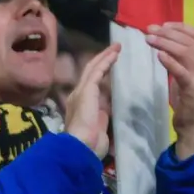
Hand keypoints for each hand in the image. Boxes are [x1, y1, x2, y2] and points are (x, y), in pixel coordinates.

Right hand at [66, 44, 119, 159]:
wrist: (80, 146)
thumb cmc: (90, 143)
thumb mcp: (98, 128)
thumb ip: (102, 119)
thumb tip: (106, 115)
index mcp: (80, 104)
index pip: (91, 83)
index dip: (101, 71)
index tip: (111, 63)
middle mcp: (77, 94)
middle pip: (90, 71)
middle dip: (102, 59)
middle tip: (114, 49)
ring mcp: (81, 91)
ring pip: (93, 68)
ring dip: (105, 56)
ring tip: (116, 47)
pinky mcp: (86, 90)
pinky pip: (97, 72)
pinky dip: (106, 61)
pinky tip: (114, 54)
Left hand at [147, 22, 193, 158]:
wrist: (193, 123)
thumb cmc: (188, 97)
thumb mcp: (186, 72)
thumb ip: (181, 57)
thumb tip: (162, 39)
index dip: (180, 26)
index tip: (162, 24)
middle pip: (189, 41)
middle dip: (167, 33)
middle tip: (148, 29)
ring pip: (184, 52)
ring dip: (164, 43)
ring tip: (148, 39)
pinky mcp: (193, 87)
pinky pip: (181, 70)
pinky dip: (169, 61)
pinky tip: (157, 55)